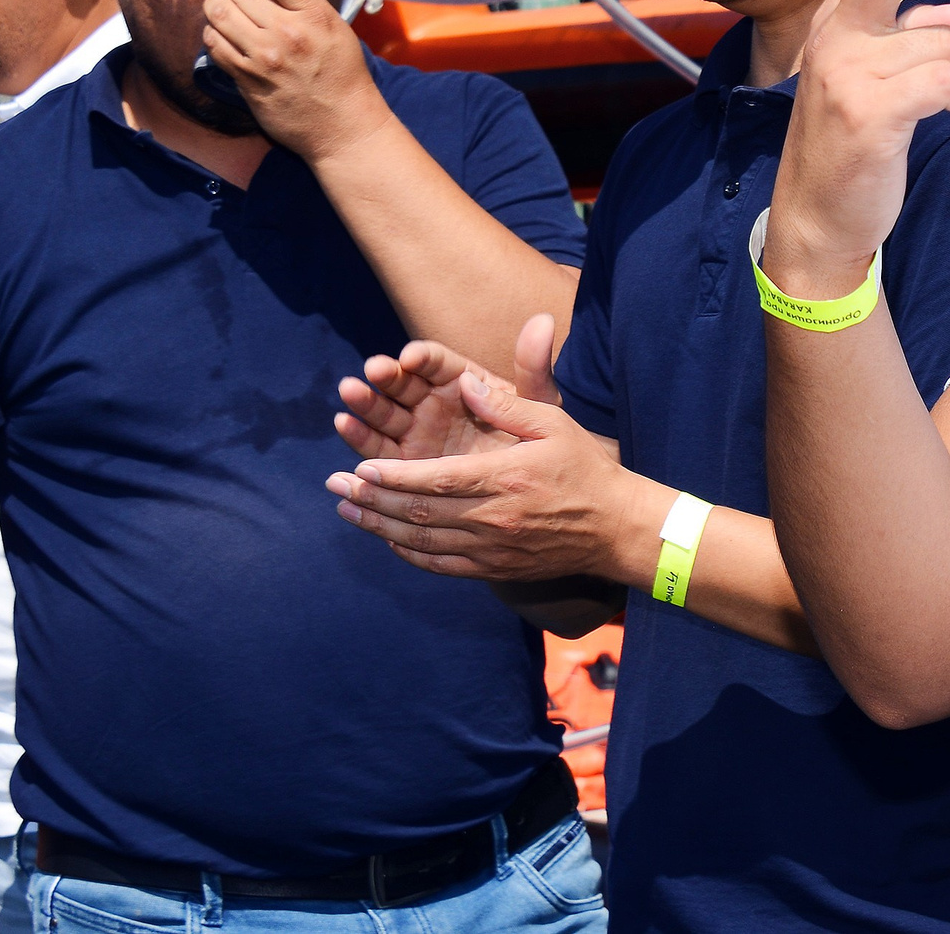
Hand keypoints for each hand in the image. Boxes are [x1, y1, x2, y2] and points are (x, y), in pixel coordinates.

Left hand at [204, 0, 387, 159]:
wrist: (342, 126)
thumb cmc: (342, 75)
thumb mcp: (336, 28)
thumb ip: (302, 0)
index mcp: (315, 16)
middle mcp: (287, 33)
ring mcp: (263, 58)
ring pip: (217, 11)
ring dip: (220, 7)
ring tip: (231, 14)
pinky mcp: (245, 79)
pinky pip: (213, 43)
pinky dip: (215, 35)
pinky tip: (228, 39)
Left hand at [326, 369, 664, 582]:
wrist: (615, 528)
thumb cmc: (584, 468)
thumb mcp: (553, 423)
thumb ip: (507, 404)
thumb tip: (463, 381)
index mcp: (502, 478)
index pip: (433, 479)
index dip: (392, 475)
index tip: (360, 466)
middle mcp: (491, 518)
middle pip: (417, 512)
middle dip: (371, 497)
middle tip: (335, 484)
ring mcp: (490, 548)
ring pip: (421, 541)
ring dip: (378, 526)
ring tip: (346, 509)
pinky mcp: (493, 568)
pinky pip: (440, 564)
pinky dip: (408, 552)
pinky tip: (385, 538)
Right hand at [336, 314, 561, 463]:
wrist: (526, 491)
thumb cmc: (535, 441)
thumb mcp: (538, 405)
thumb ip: (534, 367)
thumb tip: (544, 320)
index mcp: (461, 380)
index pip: (437, 363)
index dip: (424, 358)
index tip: (412, 358)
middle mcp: (431, 401)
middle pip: (403, 383)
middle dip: (386, 376)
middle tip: (371, 371)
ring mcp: (414, 431)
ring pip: (385, 412)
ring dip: (365, 402)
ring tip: (349, 392)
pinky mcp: (402, 463)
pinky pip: (378, 448)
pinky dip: (360, 436)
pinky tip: (345, 424)